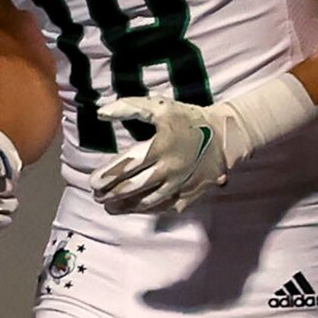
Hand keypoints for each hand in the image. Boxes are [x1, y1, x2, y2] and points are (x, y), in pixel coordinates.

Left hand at [95, 96, 237, 213]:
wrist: (224, 136)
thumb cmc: (187, 119)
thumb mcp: (160, 107)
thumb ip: (129, 108)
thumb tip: (101, 112)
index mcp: (161, 146)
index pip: (127, 165)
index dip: (108, 176)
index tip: (92, 182)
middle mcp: (170, 168)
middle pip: (134, 187)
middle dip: (111, 194)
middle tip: (97, 195)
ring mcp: (181, 185)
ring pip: (147, 201)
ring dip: (125, 206)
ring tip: (109, 206)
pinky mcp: (190, 195)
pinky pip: (165, 207)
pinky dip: (146, 209)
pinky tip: (134, 208)